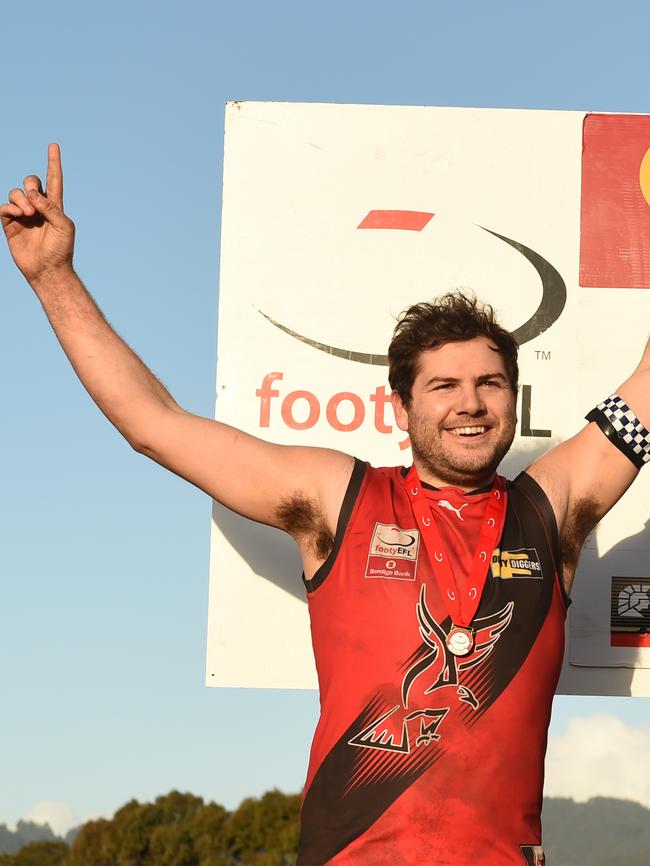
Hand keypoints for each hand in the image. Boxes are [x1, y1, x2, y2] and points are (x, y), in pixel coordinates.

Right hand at [0, 143, 74, 285]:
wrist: (48, 269)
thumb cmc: (61, 249)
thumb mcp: (64, 225)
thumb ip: (51, 206)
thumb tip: (31, 194)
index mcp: (55, 206)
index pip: (54, 179)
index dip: (53, 162)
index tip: (53, 145)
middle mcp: (38, 207)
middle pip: (30, 181)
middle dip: (30, 184)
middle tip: (35, 201)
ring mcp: (23, 215)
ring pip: (16, 192)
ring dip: (21, 199)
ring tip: (29, 214)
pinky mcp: (10, 224)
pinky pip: (4, 207)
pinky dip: (10, 207)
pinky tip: (18, 215)